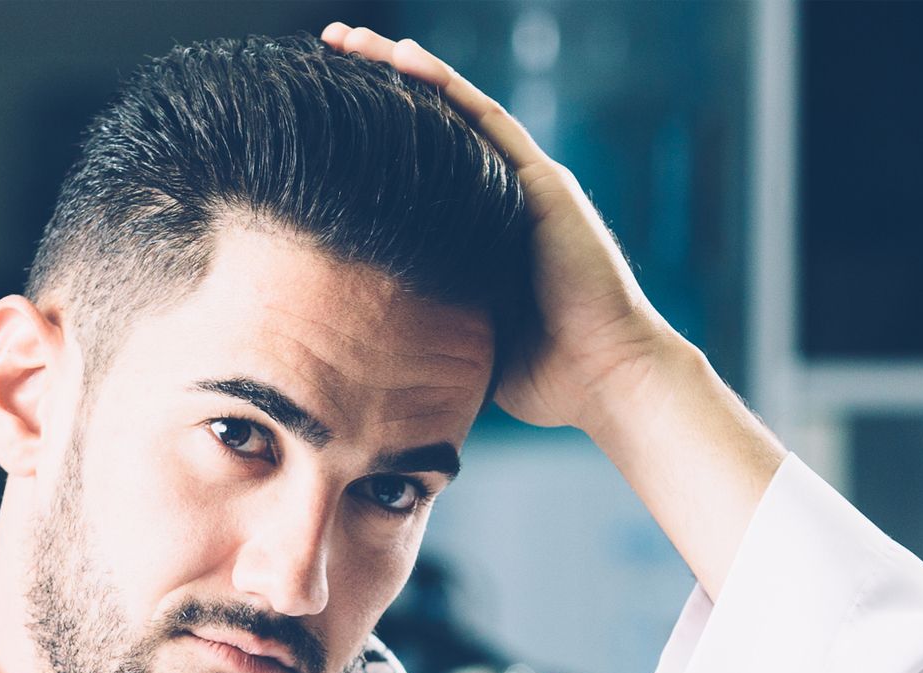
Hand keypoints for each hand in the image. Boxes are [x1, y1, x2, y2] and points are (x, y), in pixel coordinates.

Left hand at [320, 23, 695, 434]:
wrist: (606, 380)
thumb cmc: (544, 377)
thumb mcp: (463, 339)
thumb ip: (426, 322)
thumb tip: (359, 342)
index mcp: (484, 229)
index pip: (419, 166)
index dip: (372, 135)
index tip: (316, 117)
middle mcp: (504, 195)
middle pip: (430, 125)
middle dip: (376, 87)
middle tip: (322, 57)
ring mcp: (525, 183)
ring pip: (453, 108)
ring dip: (399, 70)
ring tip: (346, 43)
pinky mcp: (542, 184)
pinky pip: (485, 121)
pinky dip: (444, 86)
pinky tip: (403, 58)